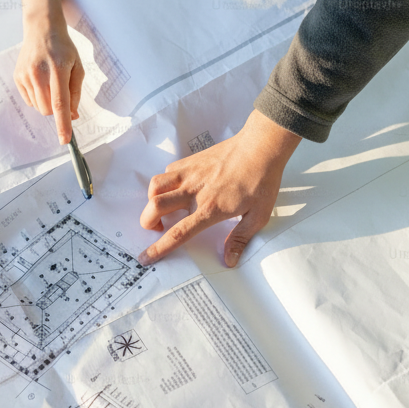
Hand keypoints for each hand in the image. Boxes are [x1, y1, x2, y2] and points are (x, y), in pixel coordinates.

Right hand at [12, 0, 83, 143]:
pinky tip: (40, 80)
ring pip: (39, 107)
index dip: (63, 123)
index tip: (65, 140)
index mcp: (58, 69)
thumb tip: (73, 116)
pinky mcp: (17, 77)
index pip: (60, 102)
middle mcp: (39, 73)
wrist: (41, 29)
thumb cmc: (64, 48)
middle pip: (48, 110)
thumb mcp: (78, 67)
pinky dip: (38, 96)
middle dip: (57, 110)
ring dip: (47, 102)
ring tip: (50, 81)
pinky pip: (30, 100)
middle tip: (61, 93)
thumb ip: (75, 93)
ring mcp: (25, 75)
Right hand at [138, 109, 300, 266]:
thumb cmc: (262, 181)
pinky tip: (177, 188)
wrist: (261, 147)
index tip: (146, 258)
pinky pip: (167, 172)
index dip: (159, 248)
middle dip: (147, 222)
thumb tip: (229, 260)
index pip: (178, 233)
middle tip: (158, 228)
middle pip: (155, 207)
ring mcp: (190, 173)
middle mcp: (194, 191)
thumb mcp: (258, 216)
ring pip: (155, 186)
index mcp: (210, 209)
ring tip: (163, 208)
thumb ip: (240, 239)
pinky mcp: (190, 161)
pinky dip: (165, 183)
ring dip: (152, 200)